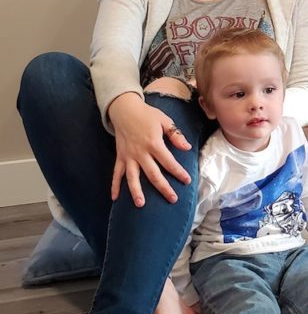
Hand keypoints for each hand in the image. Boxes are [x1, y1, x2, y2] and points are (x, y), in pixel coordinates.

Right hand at [108, 92, 191, 206]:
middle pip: (153, 174)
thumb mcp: (165, 120)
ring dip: (136, 191)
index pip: (168, 162)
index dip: (179, 172)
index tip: (187, 181)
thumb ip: (176, 135)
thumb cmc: (147, 115)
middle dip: (163, 187)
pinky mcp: (119, 157)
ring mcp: (128, 156)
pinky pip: (116, 173)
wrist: (124, 109)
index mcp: (153, 143)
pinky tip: (115, 198)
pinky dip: (114, 185)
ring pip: (132, 177)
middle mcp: (140, 152)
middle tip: (173, 199)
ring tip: (140, 204)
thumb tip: (187, 147)